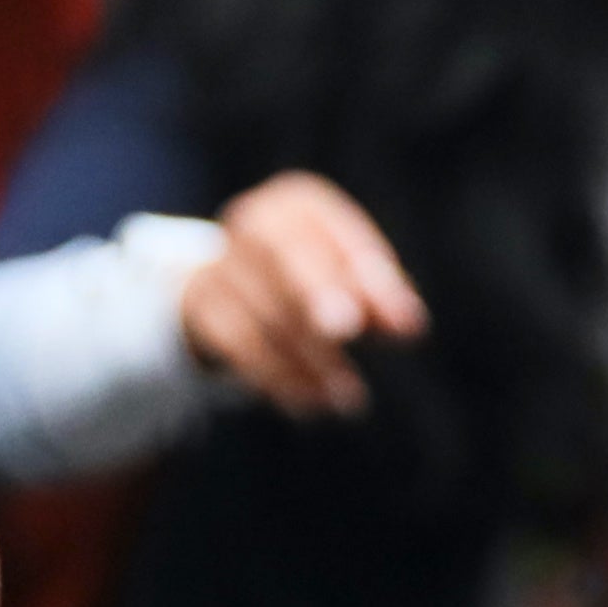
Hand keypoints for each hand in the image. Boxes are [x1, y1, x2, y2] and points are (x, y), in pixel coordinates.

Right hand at [178, 173, 428, 420]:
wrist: (231, 290)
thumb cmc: (313, 281)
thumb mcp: (351, 283)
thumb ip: (381, 300)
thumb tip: (409, 326)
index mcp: (301, 203)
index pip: (341, 236)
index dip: (376, 280)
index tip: (409, 327)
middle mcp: (255, 220)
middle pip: (283, 251)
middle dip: (316, 290)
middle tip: (347, 328)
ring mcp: (219, 260)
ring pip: (262, 306)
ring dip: (309, 357)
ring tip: (349, 398)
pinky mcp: (198, 303)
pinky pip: (236, 342)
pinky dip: (277, 376)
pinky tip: (312, 403)